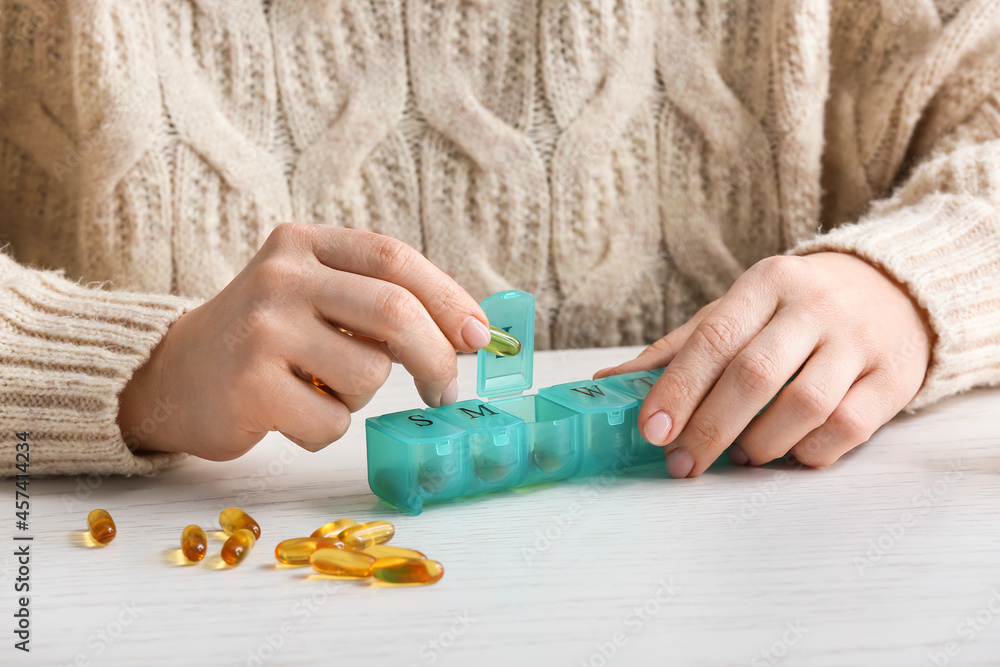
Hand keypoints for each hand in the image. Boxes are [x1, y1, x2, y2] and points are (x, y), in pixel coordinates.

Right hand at [118, 224, 490, 459]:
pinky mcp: (249, 387)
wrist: (172, 377)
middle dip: (436, 358)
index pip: (394, 258)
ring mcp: (261, 330)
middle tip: (446, 390)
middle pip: (394, 312)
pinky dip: (325, 428)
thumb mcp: (313, 294)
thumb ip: (377, 300)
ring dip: (358, 397)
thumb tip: (469, 333)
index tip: (479, 337)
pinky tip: (288, 411)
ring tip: (316, 387)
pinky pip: (331, 422)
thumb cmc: (265, 338)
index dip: (448, 298)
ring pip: (367, 376)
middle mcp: (281, 277)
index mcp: (303, 244)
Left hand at [595, 253, 932, 477]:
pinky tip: (789, 455)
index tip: (652, 430)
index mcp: (766, 283)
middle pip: (754, 375)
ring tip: (741, 456)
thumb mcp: (737, 311)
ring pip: (804, 405)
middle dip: (710, 428)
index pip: (714, 338)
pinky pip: (847, 428)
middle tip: (683, 463)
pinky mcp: (894, 377)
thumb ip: (678, 349)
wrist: (895, 289)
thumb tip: (606, 381)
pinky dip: (809, 453)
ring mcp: (859, 340)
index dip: (679, 389)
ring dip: (761, 444)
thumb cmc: (794, 310)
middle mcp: (814, 306)